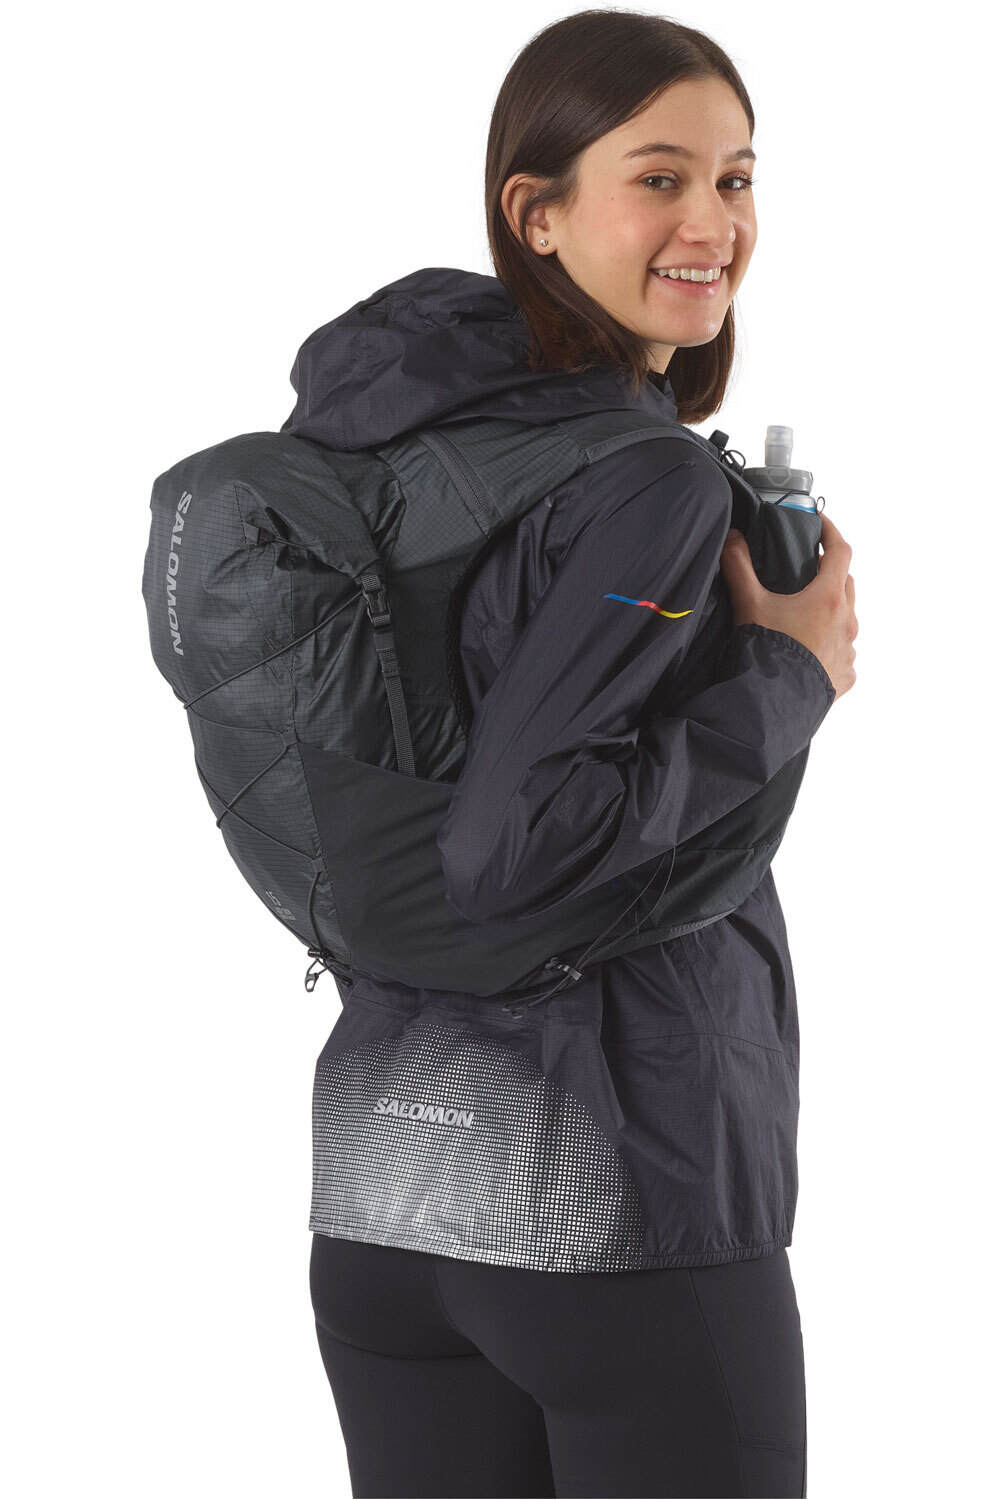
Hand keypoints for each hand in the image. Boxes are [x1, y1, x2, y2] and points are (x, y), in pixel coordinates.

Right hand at [719, 512, 857, 700]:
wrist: (773, 704)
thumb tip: (733, 538)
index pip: (840, 551)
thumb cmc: (767, 653)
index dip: (832, 532)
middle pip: (846, 584)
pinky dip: (829, 645)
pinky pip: (842, 652)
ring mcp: (848, 650)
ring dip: (830, 611)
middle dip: (830, 573)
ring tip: (804, 615)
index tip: (821, 525)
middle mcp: (846, 622)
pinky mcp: (845, 675)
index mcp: (829, 598)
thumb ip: (739, 567)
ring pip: (846, 619)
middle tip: (807, 571)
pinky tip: (808, 650)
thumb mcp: (749, 604)